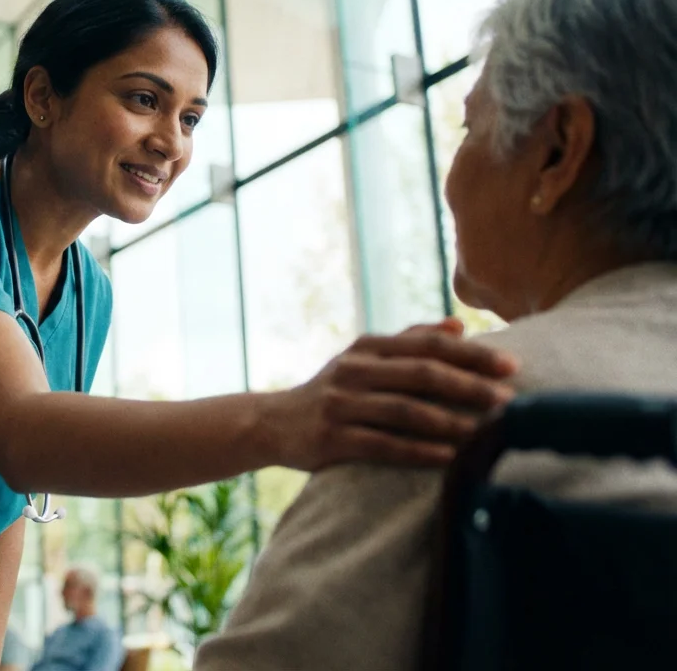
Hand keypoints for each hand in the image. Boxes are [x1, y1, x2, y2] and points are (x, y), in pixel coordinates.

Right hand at [260, 317, 517, 470]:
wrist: (272, 423)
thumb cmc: (332, 391)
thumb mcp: (362, 358)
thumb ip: (408, 341)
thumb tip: (458, 325)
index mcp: (366, 347)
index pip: (427, 345)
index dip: (471, 354)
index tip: (512, 365)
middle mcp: (353, 370)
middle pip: (421, 375)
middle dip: (469, 387)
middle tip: (509, 401)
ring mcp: (340, 405)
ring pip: (406, 411)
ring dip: (451, 423)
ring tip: (487, 433)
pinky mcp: (331, 439)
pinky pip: (383, 445)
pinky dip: (420, 451)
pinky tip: (449, 458)